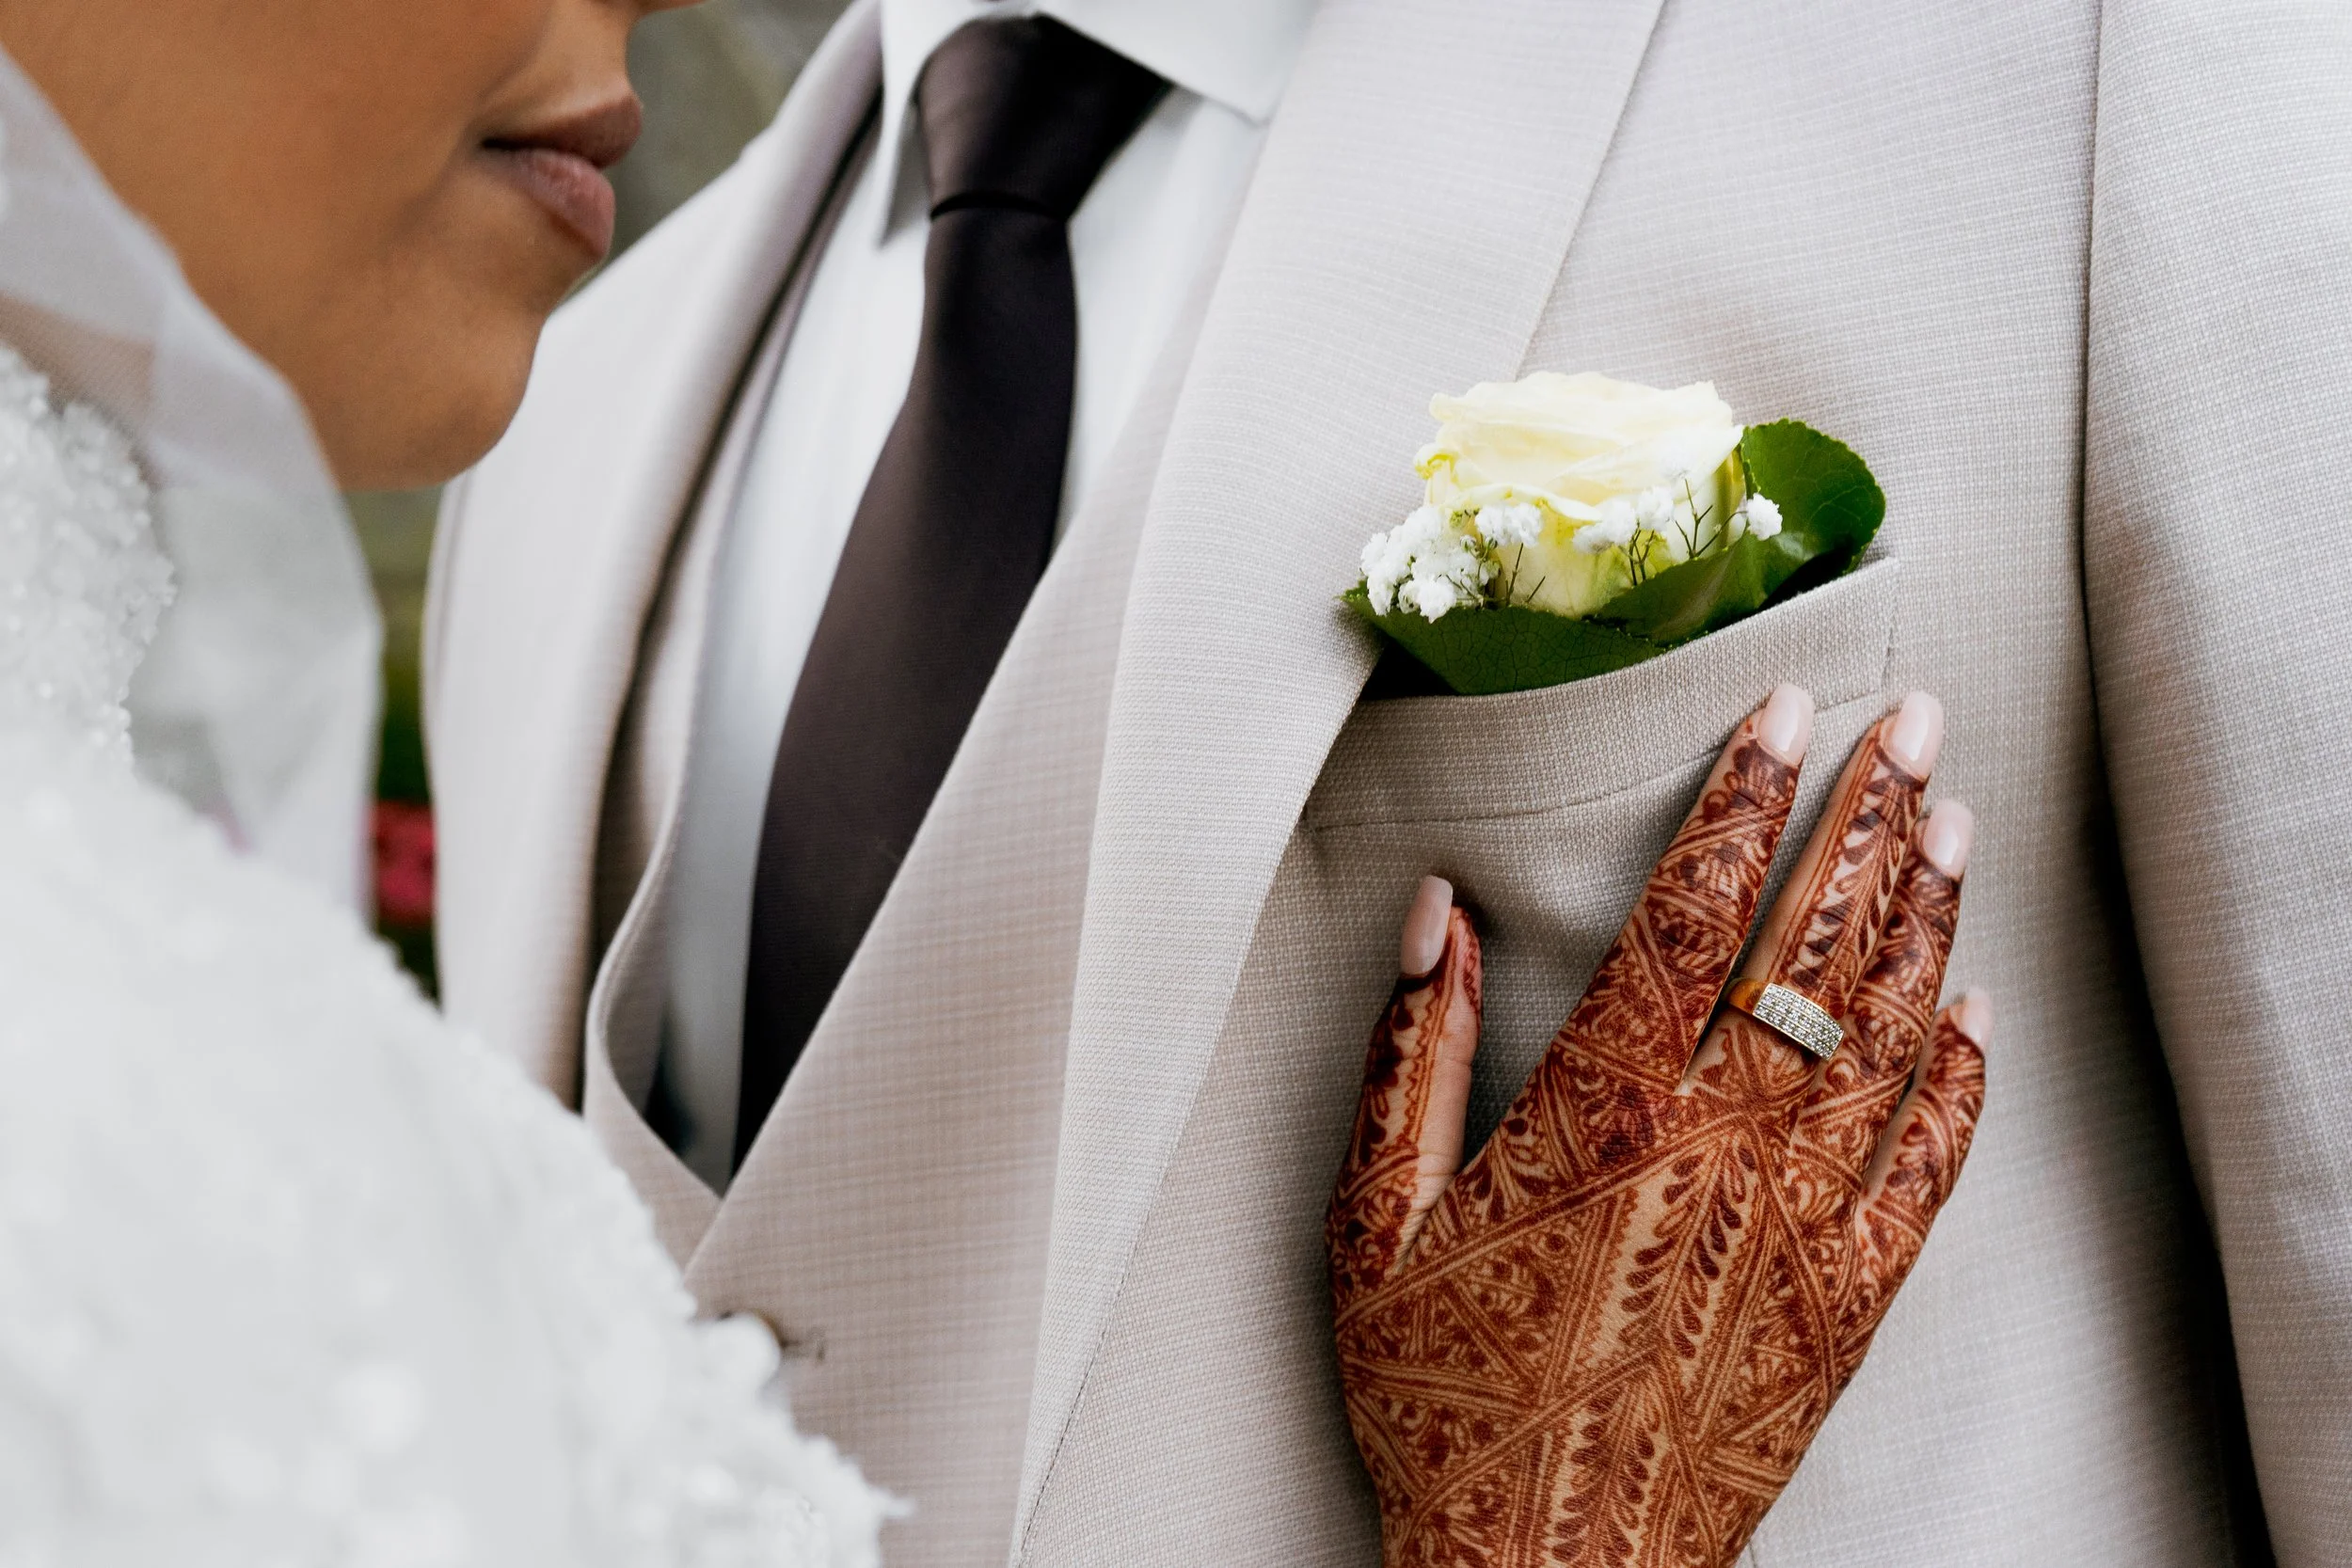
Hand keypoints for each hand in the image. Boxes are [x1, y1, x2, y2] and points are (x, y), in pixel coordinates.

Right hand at [1327, 686, 1987, 1567]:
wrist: (1541, 1565)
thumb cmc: (1450, 1396)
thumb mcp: (1373, 1219)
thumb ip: (1410, 1054)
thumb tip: (1440, 919)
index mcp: (1603, 1112)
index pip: (1695, 911)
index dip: (1746, 797)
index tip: (1785, 714)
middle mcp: (1721, 1147)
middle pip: (1817, 944)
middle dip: (1871, 815)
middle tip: (1916, 722)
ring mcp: (1801, 1223)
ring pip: (1889, 1033)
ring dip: (1927, 916)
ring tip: (1953, 822)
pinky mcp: (1848, 1300)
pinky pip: (1929, 1168)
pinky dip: (1962, 1081)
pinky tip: (1975, 1013)